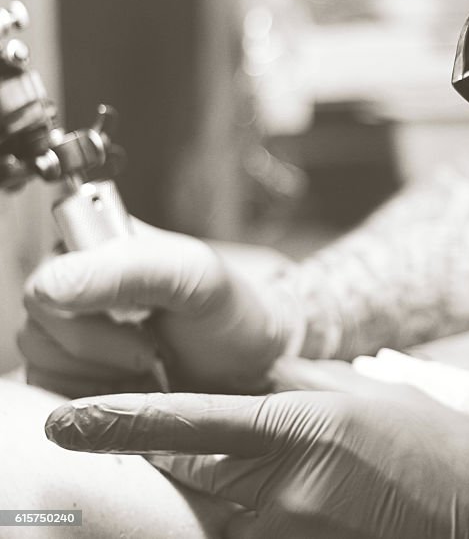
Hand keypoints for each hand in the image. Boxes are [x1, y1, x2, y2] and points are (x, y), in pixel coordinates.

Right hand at [19, 223, 300, 396]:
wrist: (250, 361)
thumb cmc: (227, 311)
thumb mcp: (195, 276)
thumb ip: (130, 269)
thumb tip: (49, 285)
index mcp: (90, 248)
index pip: (43, 288)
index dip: (88, 320)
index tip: (142, 324)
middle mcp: (69, 289)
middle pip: (39, 335)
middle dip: (104, 352)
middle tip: (156, 350)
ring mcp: (65, 335)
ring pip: (44, 369)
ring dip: (104, 377)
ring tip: (151, 363)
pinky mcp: (70, 376)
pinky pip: (55, 399)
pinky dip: (99, 400)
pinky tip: (137, 385)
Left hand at [43, 367, 468, 538]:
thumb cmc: (432, 447)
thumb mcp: (362, 395)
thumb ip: (287, 388)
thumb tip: (225, 378)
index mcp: (306, 427)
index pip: (189, 422)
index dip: (119, 422)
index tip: (66, 420)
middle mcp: (291, 488)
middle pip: (193, 478)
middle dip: (179, 464)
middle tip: (222, 453)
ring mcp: (295, 535)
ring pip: (222, 518)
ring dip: (233, 499)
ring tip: (309, 483)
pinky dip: (260, 524)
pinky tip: (312, 504)